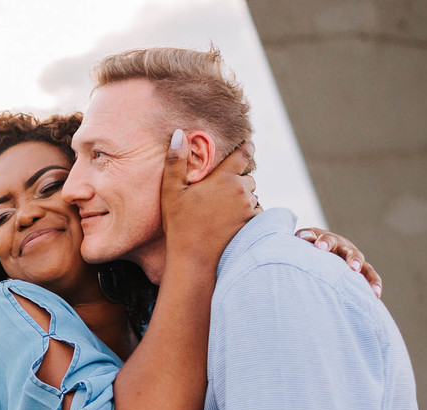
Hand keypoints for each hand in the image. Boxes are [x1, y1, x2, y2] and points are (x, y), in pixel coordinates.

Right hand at [160, 132, 258, 268]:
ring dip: (244, 200)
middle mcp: (241, 191)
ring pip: (252, 197)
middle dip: (239, 182)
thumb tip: (178, 134)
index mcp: (224, 178)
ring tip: (225, 211)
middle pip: (248, 178)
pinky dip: (248, 216)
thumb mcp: (171, 192)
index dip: (247, 148)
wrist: (194, 259)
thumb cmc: (179, 225)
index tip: (249, 144)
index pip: (244, 154)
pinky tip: (231, 223)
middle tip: (221, 192)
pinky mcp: (253, 225)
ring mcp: (249, 209)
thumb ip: (175, 162)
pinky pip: (256, 214)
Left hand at [296, 227, 382, 297]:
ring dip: (367, 276)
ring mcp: (355, 260)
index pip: (328, 240)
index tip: (319, 247)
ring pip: (365, 266)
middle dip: (352, 259)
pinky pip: (370, 277)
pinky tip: (376, 295)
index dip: (325, 243)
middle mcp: (346, 249)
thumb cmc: (310, 245)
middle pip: (351, 253)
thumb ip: (305, 237)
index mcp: (330, 240)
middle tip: (353, 267)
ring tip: (371, 287)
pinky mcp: (361, 271)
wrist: (322, 247)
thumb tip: (301, 236)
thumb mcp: (307, 239)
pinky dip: (373, 284)